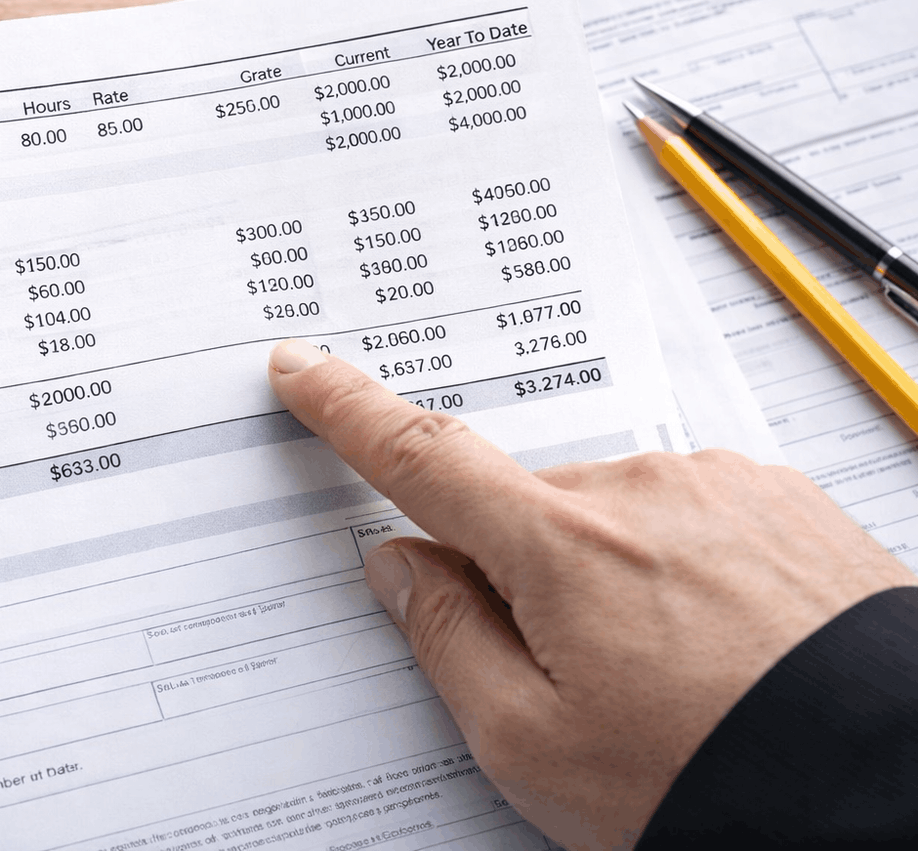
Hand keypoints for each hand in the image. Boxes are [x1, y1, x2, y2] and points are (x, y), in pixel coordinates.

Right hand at [266, 339, 916, 849]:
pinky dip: (685, 568)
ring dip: (614, 575)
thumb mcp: (532, 747)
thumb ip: (446, 639)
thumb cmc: (711, 782)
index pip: (421, 459)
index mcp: (562, 546)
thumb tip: (402, 564)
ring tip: (676, 678)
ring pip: (614, 516)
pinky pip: (693, 516)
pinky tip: (725, 647)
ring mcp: (721, 487)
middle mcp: (641, 491)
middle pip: (528, 510)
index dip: (348, 411)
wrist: (888, 795)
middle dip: (525, 572)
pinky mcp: (785, 501)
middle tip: (578, 677)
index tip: (305, 370)